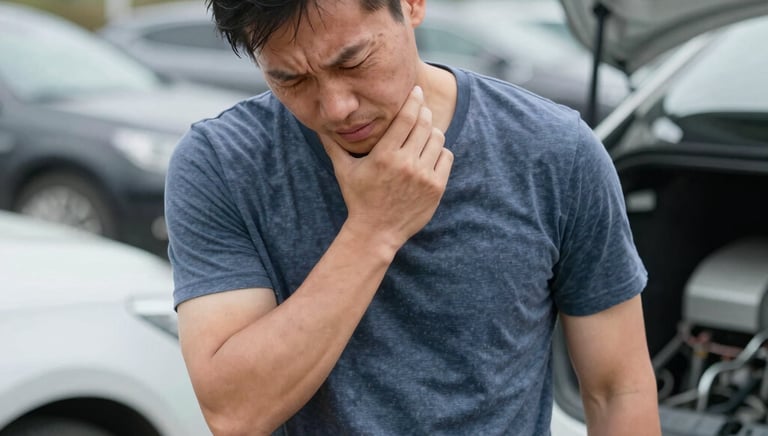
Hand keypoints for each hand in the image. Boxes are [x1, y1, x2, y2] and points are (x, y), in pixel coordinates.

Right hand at [320, 86, 453, 249]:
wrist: (376, 232)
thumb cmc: (358, 199)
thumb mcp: (344, 171)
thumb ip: (333, 146)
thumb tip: (317, 126)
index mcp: (385, 155)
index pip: (406, 117)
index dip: (413, 100)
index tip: (416, 91)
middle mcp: (406, 163)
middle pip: (425, 123)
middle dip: (424, 112)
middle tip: (420, 110)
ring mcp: (423, 176)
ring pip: (438, 138)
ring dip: (432, 132)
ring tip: (423, 134)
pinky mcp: (436, 188)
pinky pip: (446, 156)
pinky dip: (440, 151)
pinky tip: (428, 154)